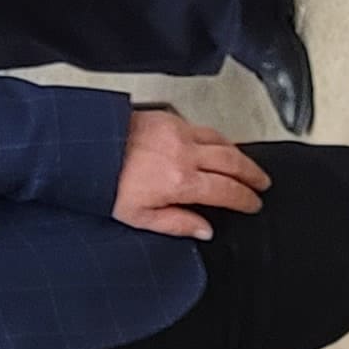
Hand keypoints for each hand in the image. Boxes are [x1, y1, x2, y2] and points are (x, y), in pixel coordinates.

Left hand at [112, 109, 268, 239]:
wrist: (86, 149)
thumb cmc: (105, 183)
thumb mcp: (140, 217)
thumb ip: (177, 224)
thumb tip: (204, 230)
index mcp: (181, 181)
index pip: (227, 190)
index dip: (245, 199)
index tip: (253, 204)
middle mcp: (185, 153)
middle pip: (233, 162)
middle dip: (252, 174)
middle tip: (262, 184)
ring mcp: (179, 132)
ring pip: (222, 141)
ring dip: (239, 155)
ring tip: (247, 166)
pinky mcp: (169, 118)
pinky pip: (204, 128)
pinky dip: (218, 139)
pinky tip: (218, 145)